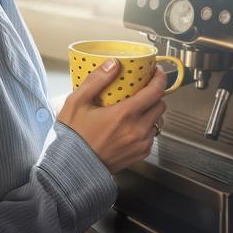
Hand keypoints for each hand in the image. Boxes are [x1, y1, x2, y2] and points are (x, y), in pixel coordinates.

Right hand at [56, 58, 168, 173]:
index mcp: (124, 114)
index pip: (155, 92)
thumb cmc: (73, 136)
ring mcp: (140, 144)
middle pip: (160, 105)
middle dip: (154, 95)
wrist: (72, 168)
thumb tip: (113, 64)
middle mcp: (137, 130)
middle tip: (143, 90)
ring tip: (136, 109)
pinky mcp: (140, 154)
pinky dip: (146, 128)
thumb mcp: (77, 102)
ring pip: (157, 121)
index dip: (159, 79)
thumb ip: (96, 80)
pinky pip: (152, 136)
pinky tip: (131, 125)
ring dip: (151, 112)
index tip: (156, 72)